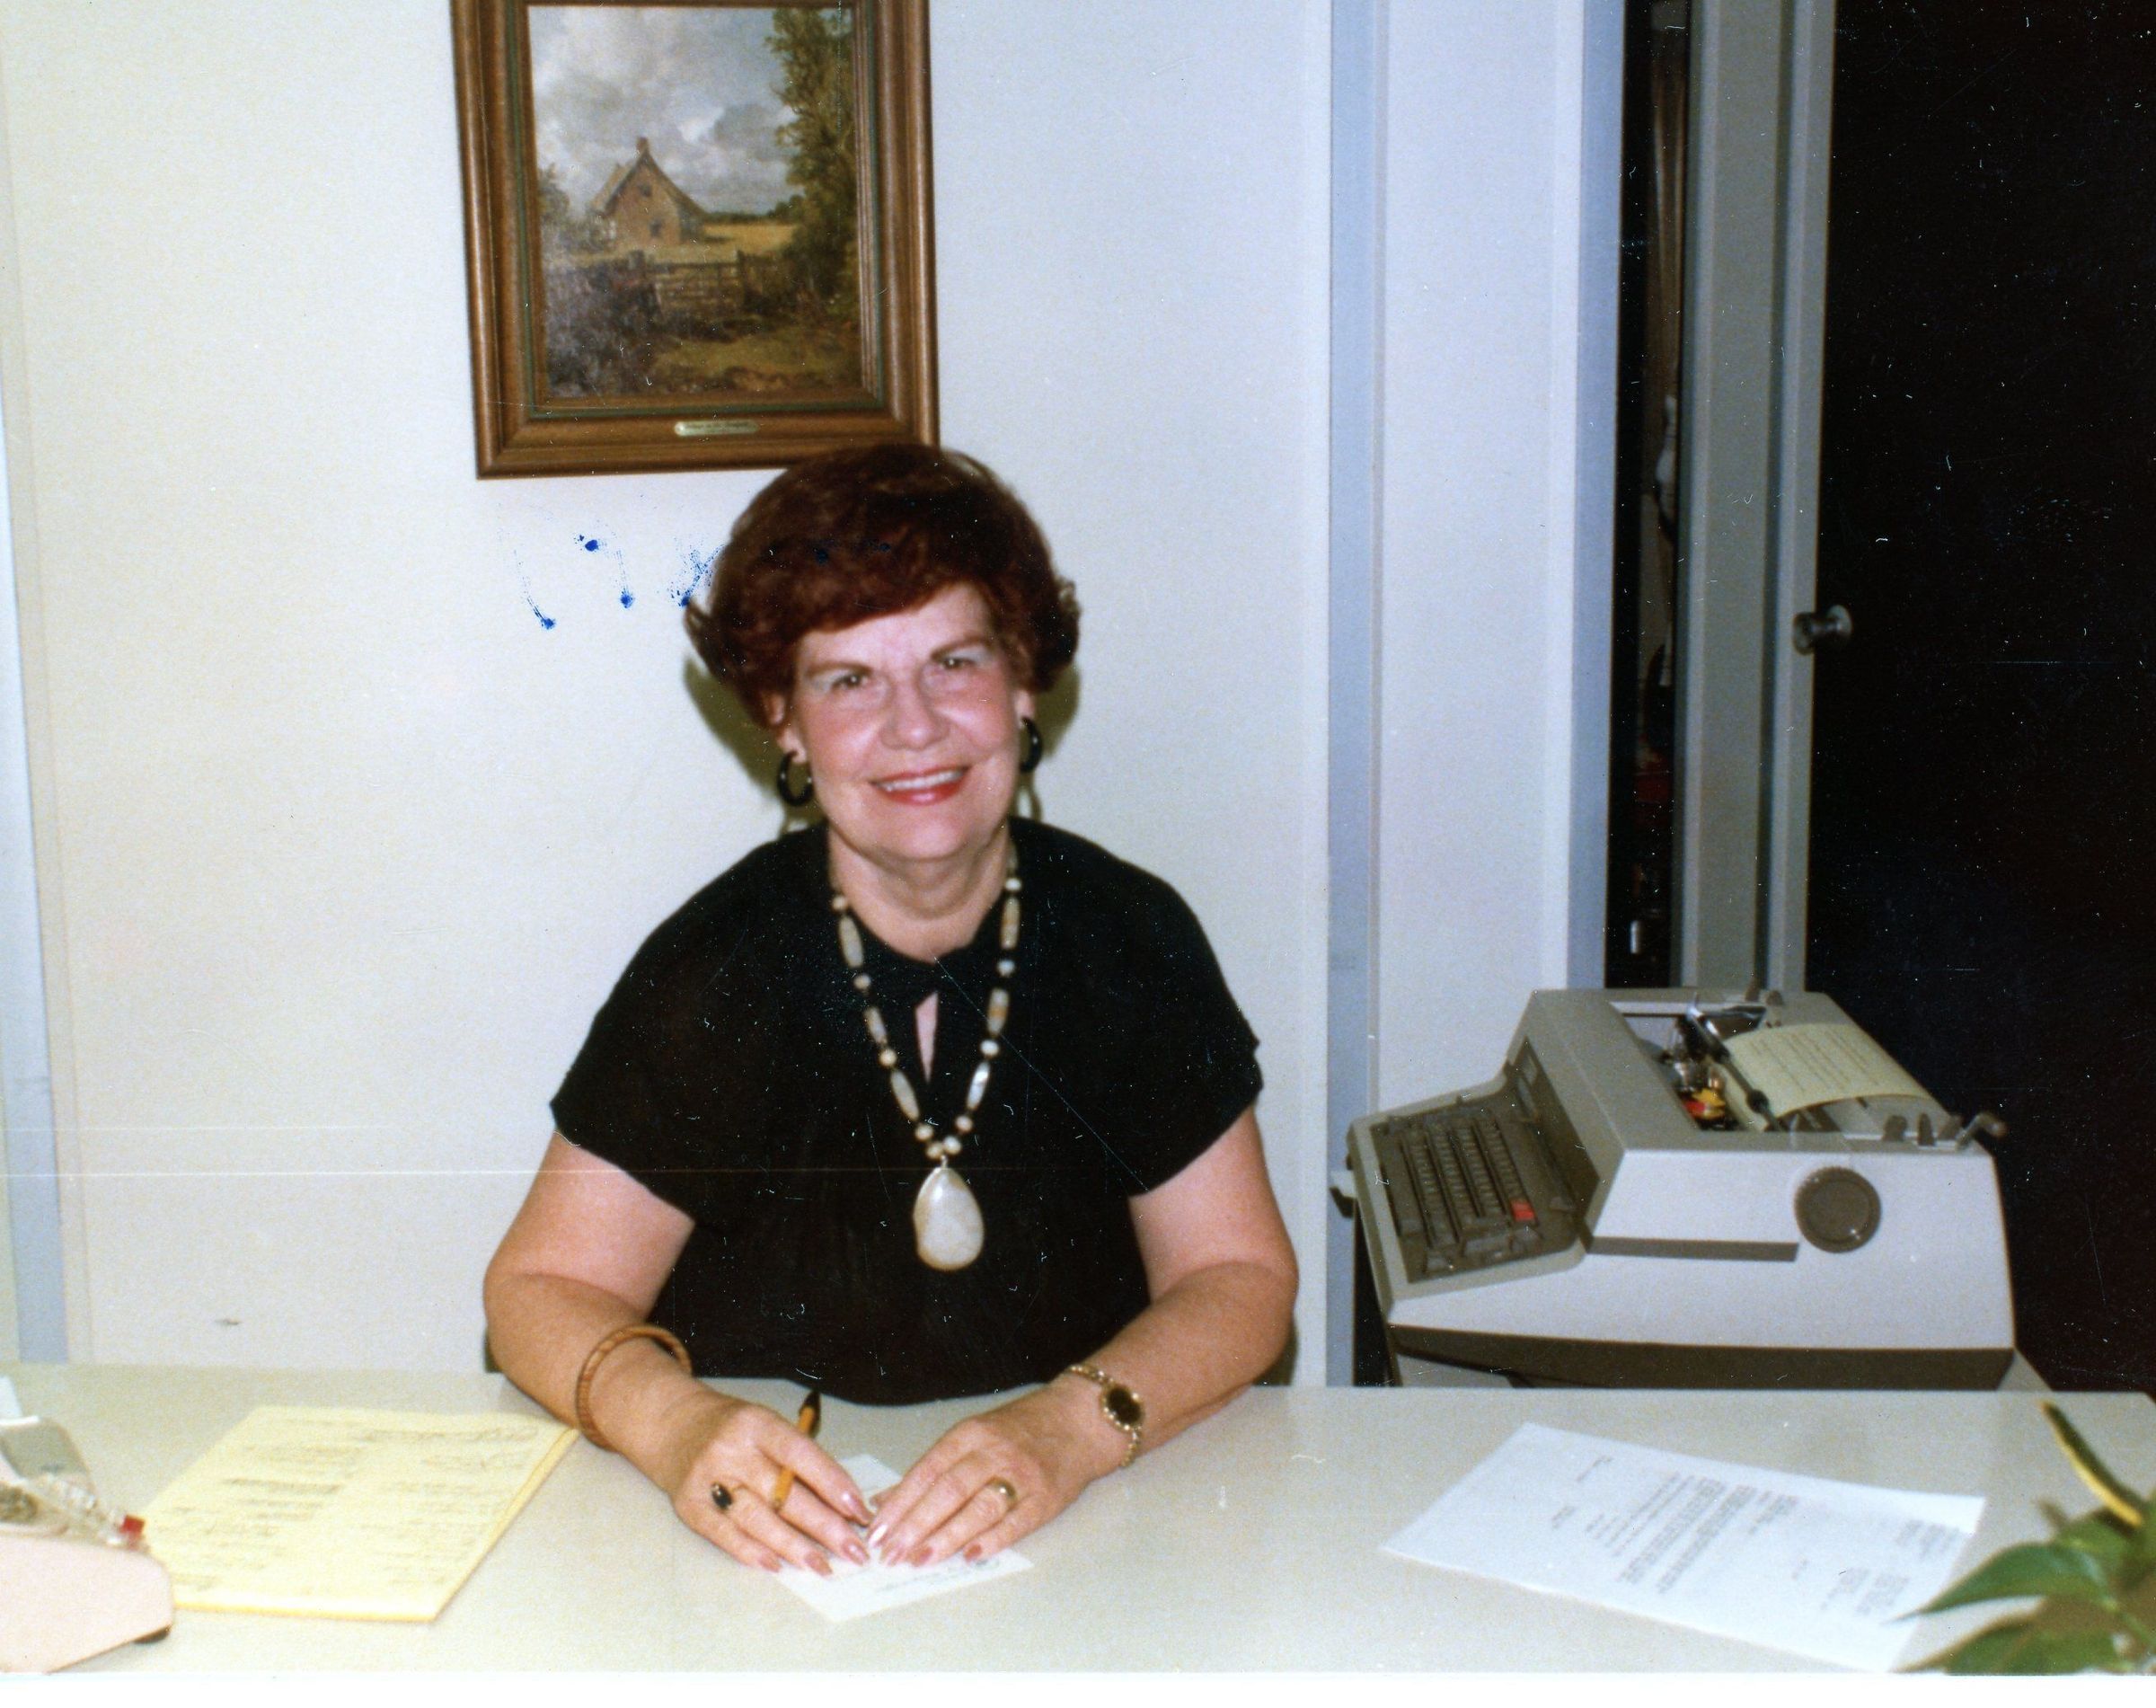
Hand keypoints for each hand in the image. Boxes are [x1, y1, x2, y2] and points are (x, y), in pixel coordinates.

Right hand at [650, 1387, 872, 1574]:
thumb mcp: (766, 1426)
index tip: (858, 1510)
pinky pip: (725, 1534)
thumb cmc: (733, 1429)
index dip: (832, 1483)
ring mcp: (707, 1480)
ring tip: (823, 1565)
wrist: (673, 1427)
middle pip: (782, 1493)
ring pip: (757, 1518)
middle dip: (824, 1526)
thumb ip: (798, 1458)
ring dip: (794, 1546)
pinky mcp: (689, 1507)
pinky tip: (778, 1565)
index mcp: (756, 1424)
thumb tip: (841, 1503)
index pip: (800, 1454)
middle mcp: (731, 1451)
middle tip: (854, 1550)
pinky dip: (752, 1552)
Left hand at [867, 1379, 1120, 1567]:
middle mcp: (993, 1452)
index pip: (928, 1470)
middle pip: (948, 1490)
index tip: (877, 1530)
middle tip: (891, 1553)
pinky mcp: (1045, 1499)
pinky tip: (968, 1556)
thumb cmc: (1019, 1431)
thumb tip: (884, 1503)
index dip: (900, 1501)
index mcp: (970, 1435)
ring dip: (946, 1536)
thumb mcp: (973, 1437)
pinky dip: (991, 1539)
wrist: (1079, 1421)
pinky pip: (1015, 1522)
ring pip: (978, 1507)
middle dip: (915, 1524)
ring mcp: (1021, 1475)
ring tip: (919, 1559)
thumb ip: (931, 1470)